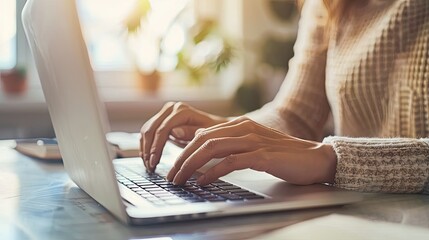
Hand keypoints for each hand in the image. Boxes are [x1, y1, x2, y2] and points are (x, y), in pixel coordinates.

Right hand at [140, 102, 227, 170]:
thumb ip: (191, 133)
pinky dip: (145, 145)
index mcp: (182, 111)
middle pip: (151, 129)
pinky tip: (147, 158)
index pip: (163, 129)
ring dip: (145, 149)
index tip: (154, 162)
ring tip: (148, 165)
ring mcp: (165, 113)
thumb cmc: (214, 132)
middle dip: (148, 150)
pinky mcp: (161, 119)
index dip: (157, 147)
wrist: (215, 127)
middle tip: (149, 167)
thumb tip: (174, 131)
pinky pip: (148, 132)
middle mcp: (171, 108)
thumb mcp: (206, 135)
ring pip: (146, 131)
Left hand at [166, 116, 336, 185]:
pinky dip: (212, 171)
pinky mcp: (262, 156)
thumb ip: (229, 143)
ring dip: (191, 165)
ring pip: (212, 149)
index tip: (174, 166)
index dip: (184, 150)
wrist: (314, 159)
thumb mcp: (252, 145)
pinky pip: (230, 162)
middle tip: (171, 176)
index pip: (203, 134)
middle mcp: (244, 129)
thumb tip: (202, 145)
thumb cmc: (283, 155)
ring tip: (181, 179)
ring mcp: (253, 141)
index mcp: (240, 125)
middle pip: (203, 140)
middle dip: (182, 159)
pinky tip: (203, 181)